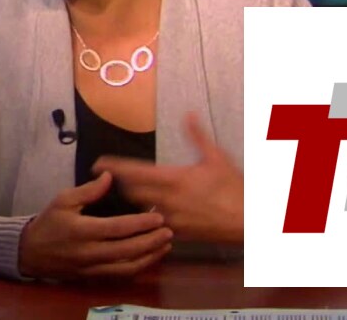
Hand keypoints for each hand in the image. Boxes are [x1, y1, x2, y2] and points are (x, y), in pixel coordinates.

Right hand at [17, 171, 173, 279]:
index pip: (118, 228)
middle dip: (151, 241)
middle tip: (169, 231)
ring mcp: (92, 268)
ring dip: (149, 257)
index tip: (158, 217)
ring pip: (127, 267)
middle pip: (128, 250)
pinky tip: (149, 258)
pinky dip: (138, 268)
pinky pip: (120, 276)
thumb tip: (109, 176)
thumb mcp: (63, 200)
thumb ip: (88, 190)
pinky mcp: (93, 277)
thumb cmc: (48, 223)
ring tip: (165, 245)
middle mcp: (89, 252)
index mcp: (82, 230)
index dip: (141, 223)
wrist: (30, 252)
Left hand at [93, 111, 243, 244]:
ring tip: (134, 192)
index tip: (97, 163)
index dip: (113, 167)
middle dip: (123, 184)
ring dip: (137, 200)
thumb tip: (188, 113)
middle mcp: (167, 200)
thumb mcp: (216, 157)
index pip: (134, 172)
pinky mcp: (179, 233)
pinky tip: (154, 212)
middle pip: (132, 192)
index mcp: (173, 179)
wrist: (249, 220)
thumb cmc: (233, 187)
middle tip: (115, 176)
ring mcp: (171, 218)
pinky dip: (152, 217)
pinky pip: (157, 225)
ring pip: (142, 209)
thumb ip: (197, 135)